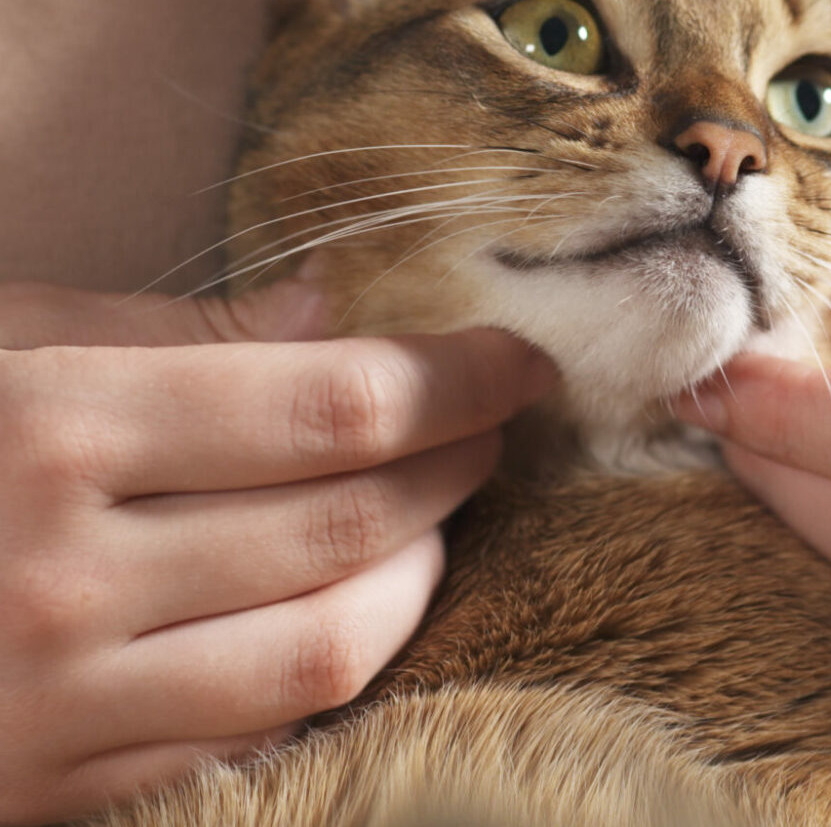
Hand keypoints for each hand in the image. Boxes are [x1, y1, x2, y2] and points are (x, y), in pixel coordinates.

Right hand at [0, 279, 555, 822]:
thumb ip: (153, 328)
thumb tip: (327, 313)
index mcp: (44, 429)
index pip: (335, 407)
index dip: (457, 380)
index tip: (520, 358)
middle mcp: (61, 576)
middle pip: (349, 527)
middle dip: (455, 469)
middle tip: (495, 424)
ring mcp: (52, 704)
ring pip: (323, 651)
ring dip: (415, 578)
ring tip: (435, 517)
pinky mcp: (45, 793)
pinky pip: (243, 743)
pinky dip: (325, 675)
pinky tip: (347, 616)